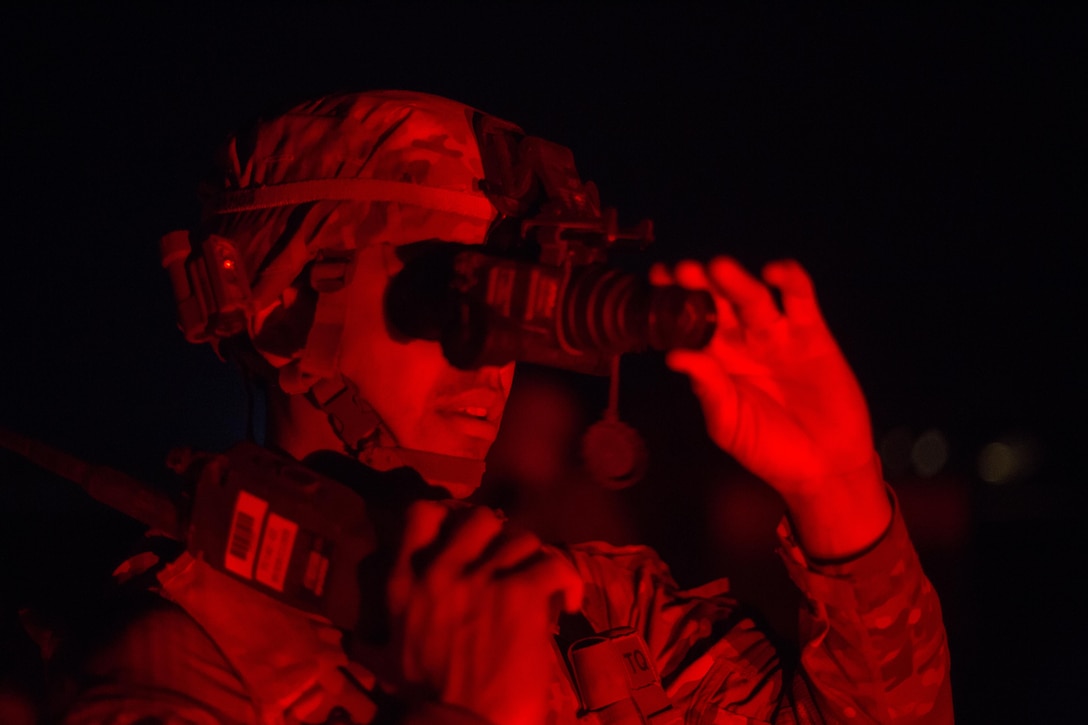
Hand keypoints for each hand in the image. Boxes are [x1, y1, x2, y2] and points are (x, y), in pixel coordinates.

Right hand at [386, 501, 583, 723]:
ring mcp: (482, 578)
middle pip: (480, 517)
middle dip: (499, 536)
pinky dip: (567, 581)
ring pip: (522, 538)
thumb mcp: (389, 658)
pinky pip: (554, 563)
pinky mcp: (520, 593)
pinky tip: (568, 604)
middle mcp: (441, 570)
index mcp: (404, 584)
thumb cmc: (425, 702)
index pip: (420, 513)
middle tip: (509, 563)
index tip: (465, 537)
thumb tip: (358, 640)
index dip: (448, 516)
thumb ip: (381, 634)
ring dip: (535, 562)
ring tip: (541, 588)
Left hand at [653, 257, 890, 556]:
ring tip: (718, 268)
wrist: (824, 466)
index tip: (656, 284)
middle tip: (681, 270)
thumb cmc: (770, 449)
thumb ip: (707, 389)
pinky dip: (790, 280)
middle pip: (718, 302)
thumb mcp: (729, 424)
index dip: (673, 301)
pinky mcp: (813, 333)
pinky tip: (774, 273)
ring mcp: (778, 334)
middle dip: (700, 283)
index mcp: (716, 360)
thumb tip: (674, 358)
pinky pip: (800, 300)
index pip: (689, 323)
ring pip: (753, 296)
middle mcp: (743, 341)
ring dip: (736, 279)